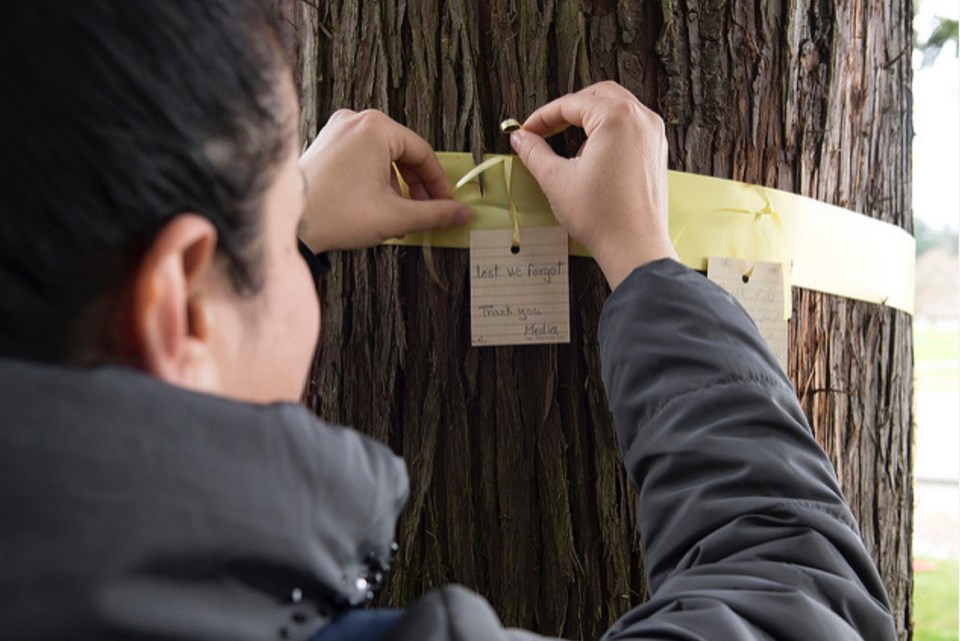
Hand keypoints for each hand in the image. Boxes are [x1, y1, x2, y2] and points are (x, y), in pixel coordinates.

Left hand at [299, 109, 471, 252]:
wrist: (289, 224)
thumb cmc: (335, 214)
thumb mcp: (395, 217)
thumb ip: (435, 213)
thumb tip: (463, 214)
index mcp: (376, 128)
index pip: (423, 153)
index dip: (439, 183)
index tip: (446, 204)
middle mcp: (356, 120)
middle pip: (403, 152)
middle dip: (417, 186)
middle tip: (427, 211)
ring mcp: (338, 130)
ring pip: (384, 156)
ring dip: (397, 185)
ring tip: (399, 214)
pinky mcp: (325, 143)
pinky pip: (363, 157)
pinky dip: (376, 178)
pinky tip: (377, 205)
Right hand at [509, 81, 677, 289]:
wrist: (634, 248)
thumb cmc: (602, 217)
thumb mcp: (556, 180)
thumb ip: (534, 152)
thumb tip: (520, 138)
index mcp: (616, 118)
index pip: (571, 104)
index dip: (543, 117)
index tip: (527, 131)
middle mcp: (640, 118)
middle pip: (597, 96)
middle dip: (568, 109)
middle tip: (545, 129)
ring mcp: (653, 134)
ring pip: (616, 107)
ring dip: (589, 116)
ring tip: (566, 138)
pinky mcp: (656, 151)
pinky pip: (630, 125)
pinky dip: (608, 128)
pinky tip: (591, 152)